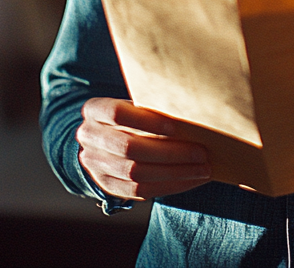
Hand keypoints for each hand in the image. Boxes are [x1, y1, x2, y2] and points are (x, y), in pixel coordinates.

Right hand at [77, 97, 210, 200]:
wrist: (103, 138)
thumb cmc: (131, 114)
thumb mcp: (134, 103)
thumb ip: (153, 107)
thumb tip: (192, 114)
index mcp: (95, 110)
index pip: (117, 114)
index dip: (147, 120)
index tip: (176, 127)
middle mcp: (90, 138)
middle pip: (130, 148)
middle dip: (170, 152)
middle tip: (201, 153)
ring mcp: (96, 165)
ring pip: (137, 174)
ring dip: (175, 173)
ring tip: (203, 169)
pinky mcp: (108, 186)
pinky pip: (140, 191)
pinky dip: (170, 186)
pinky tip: (191, 180)